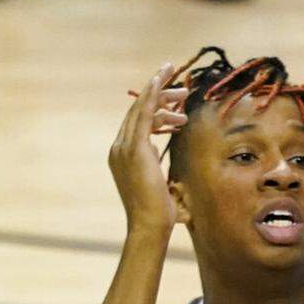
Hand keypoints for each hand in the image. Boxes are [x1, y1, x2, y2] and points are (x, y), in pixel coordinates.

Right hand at [109, 64, 188, 233]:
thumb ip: (156, 167)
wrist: (150, 225)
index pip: (138, 123)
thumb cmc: (159, 212)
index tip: (175, 101)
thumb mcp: (158, 182)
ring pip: (141, 109)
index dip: (155, 108)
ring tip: (185, 94)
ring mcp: (124, 147)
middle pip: (138, 112)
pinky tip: (161, 79)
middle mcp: (118, 148)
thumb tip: (162, 158)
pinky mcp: (135, 148)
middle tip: (183, 91)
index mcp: (122, 155)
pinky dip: (152, 94)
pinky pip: (143, 114)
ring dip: (163, 96)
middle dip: (160, 96)